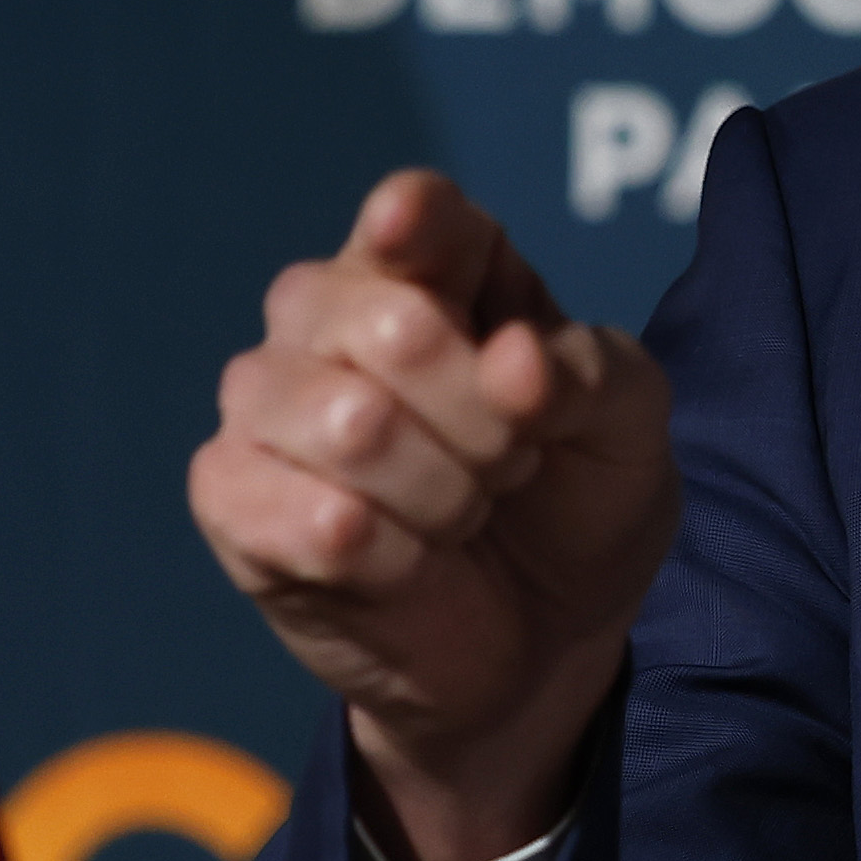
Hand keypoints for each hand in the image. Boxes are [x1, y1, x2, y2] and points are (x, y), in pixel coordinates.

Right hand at [191, 168, 680, 860]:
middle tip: (509, 465)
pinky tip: (406, 562)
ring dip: (444, 494)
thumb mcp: (629, 430)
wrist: (537, 646)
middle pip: (394, 324)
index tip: (408, 225)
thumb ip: (591, 375)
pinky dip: (394, 556)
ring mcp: (267, 402)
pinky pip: (314, 518)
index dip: (413, 220)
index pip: (413, 215)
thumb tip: (513, 361)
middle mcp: (327, 313)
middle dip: (487, 421)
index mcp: (431, 267)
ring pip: (352, 424)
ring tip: (459, 514)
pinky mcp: (232, 497)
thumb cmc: (571, 506)